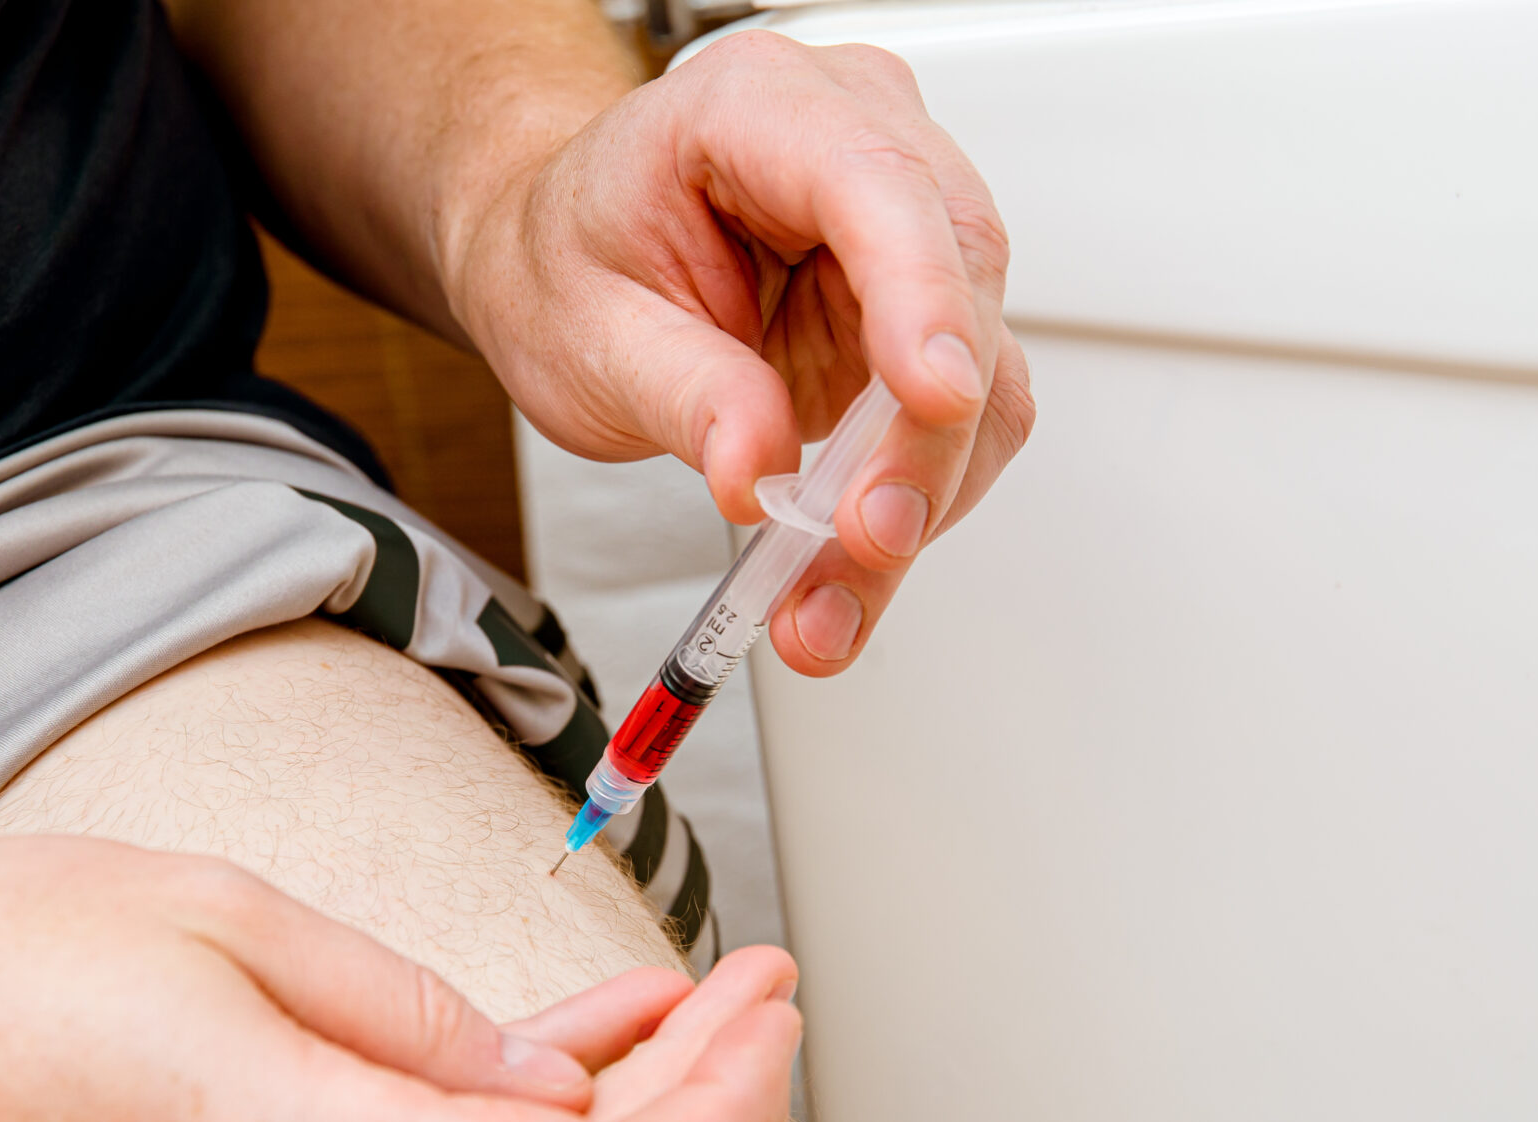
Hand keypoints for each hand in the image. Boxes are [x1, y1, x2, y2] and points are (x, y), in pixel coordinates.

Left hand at [447, 29, 1035, 675]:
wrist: (559, 265)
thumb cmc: (567, 262)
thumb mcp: (587, 334)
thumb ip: (681, 395)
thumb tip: (758, 470)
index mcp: (759, 108)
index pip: (878, 185)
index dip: (920, 295)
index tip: (934, 397)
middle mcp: (858, 144)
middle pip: (955, 283)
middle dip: (921, 439)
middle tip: (861, 542)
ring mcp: (904, 232)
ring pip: (978, 370)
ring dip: (919, 498)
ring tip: (827, 598)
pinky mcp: (918, 318)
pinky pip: (959, 420)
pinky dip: (911, 504)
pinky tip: (845, 571)